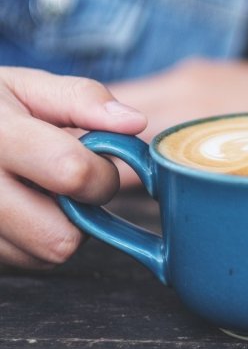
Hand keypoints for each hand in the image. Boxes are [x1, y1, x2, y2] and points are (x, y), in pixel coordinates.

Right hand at [0, 67, 145, 268]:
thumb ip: (83, 99)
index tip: (98, 160)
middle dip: (84, 211)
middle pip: (60, 235)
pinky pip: (27, 261)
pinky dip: (38, 239)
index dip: (102, 173)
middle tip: (72, 183)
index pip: (72, 173)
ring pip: (46, 254)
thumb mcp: (29, 87)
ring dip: (64, 227)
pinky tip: (28, 206)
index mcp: (0, 134)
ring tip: (45, 191)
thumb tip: (133, 122)